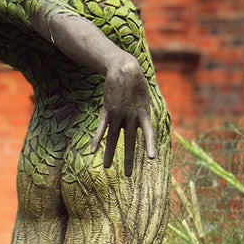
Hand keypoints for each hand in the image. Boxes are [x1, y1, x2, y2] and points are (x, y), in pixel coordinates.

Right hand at [90, 52, 155, 176]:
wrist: (124, 68)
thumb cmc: (137, 83)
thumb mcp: (146, 98)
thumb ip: (144, 112)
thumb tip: (145, 122)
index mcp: (143, 114)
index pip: (148, 133)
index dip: (149, 145)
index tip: (150, 158)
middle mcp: (131, 117)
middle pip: (129, 142)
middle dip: (128, 159)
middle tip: (128, 175)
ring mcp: (118, 114)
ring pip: (113, 138)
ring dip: (109, 154)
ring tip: (106, 168)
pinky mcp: (107, 110)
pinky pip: (101, 128)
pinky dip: (97, 139)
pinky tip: (92, 150)